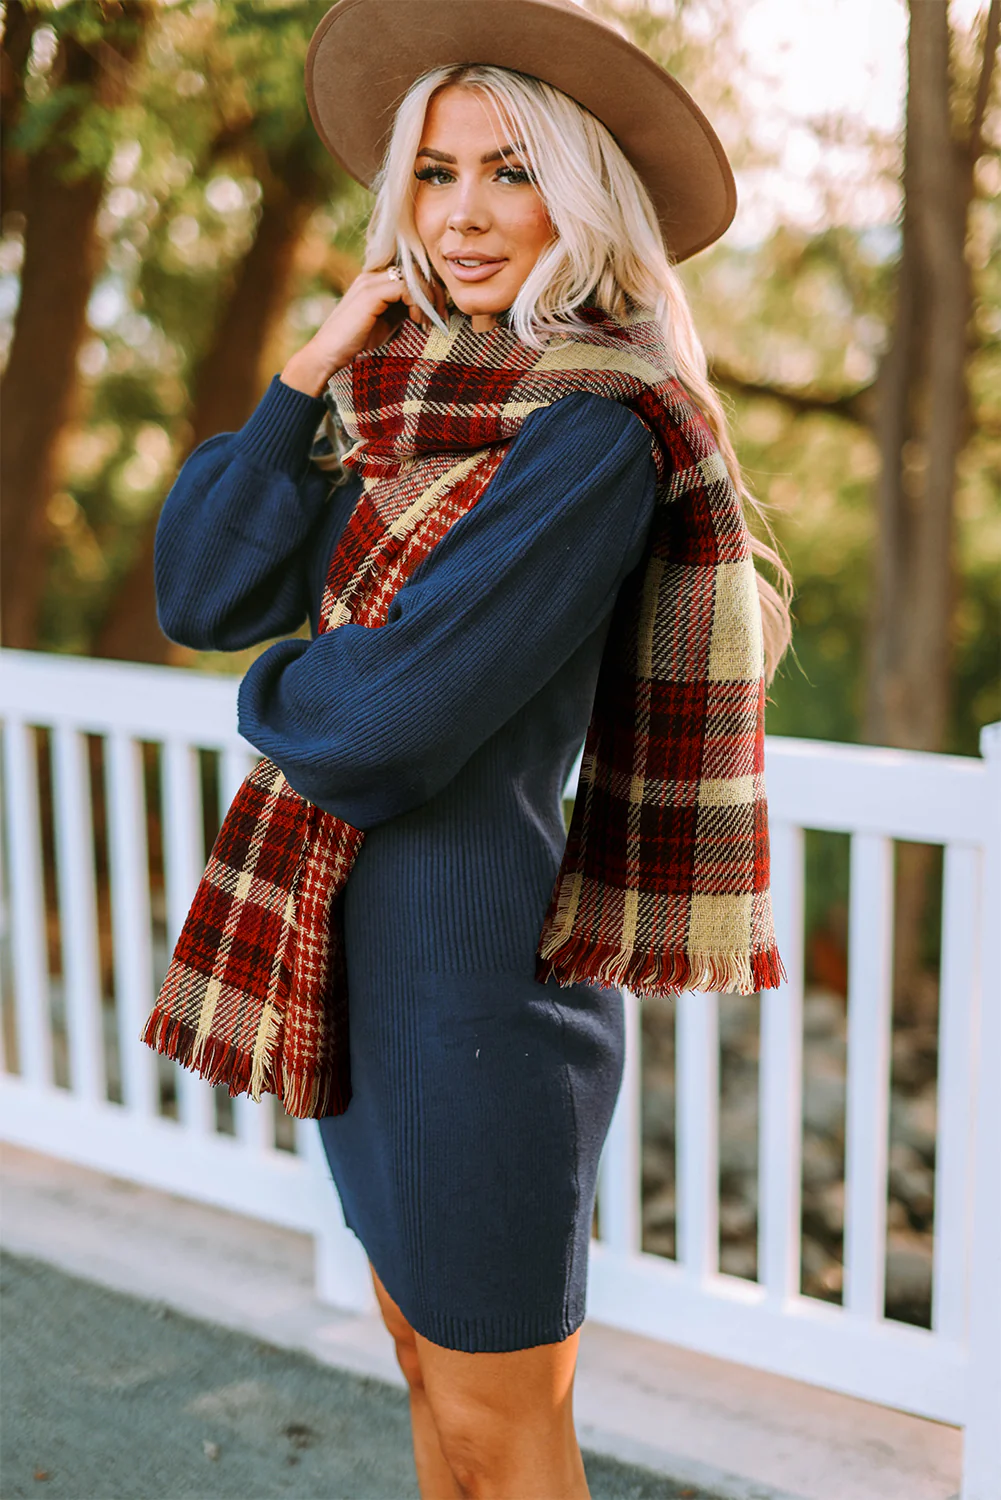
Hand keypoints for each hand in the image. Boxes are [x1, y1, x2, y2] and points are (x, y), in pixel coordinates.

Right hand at [280, 265, 449, 395]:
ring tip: (430, 322)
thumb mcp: (388, 322)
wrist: (328, 354)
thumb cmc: (357, 342)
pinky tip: (418, 321)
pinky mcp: (371, 292)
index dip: (431, 290)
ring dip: (430, 300)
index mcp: (377, 279)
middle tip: (442, 317)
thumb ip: (404, 309)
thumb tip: (430, 307)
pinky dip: (419, 304)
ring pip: (415, 277)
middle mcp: (373, 274)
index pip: (413, 272)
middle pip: (417, 270)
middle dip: (435, 293)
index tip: (440, 314)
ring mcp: (371, 281)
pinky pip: (407, 288)